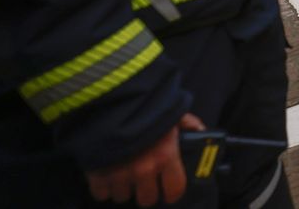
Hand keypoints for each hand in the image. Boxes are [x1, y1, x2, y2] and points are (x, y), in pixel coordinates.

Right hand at [86, 113, 203, 205]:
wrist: (110, 101)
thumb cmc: (145, 106)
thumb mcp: (171, 111)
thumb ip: (187, 123)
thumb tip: (201, 130)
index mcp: (165, 156)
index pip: (175, 190)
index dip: (173, 192)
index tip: (169, 189)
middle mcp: (144, 170)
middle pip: (147, 199)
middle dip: (146, 191)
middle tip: (144, 180)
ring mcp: (120, 175)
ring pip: (123, 196)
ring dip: (124, 187)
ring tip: (124, 173)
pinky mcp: (98, 175)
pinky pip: (102, 194)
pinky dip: (104, 186)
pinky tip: (107, 174)